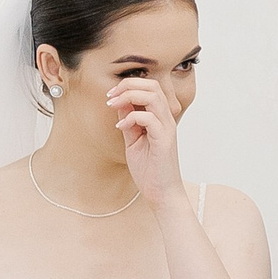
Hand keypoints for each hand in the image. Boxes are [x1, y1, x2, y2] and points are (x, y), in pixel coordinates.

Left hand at [108, 76, 186, 208]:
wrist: (162, 194)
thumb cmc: (150, 170)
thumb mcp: (133, 140)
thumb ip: (129, 121)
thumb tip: (119, 103)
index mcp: (160, 117)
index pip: (149, 86)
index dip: (128, 85)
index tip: (110, 95)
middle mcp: (166, 119)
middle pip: (152, 85)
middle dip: (128, 85)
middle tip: (110, 96)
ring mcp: (166, 128)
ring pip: (153, 96)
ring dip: (129, 96)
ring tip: (113, 105)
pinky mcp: (163, 140)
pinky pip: (149, 118)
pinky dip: (131, 117)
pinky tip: (120, 127)